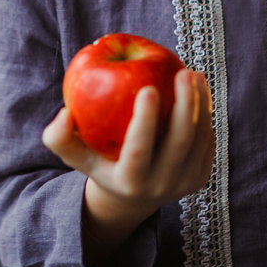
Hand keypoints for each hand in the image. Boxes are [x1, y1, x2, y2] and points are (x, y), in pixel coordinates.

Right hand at [43, 68, 214, 263]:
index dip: (146, 120)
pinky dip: (205, 112)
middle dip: (185, 105)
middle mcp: (161, 187)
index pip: (140, 150)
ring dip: (200, 103)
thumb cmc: (98, 161)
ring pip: (199, 139)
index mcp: (130, 182)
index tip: (149, 87)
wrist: (132, 195)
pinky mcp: (201, 177)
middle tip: (181, 71)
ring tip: (192, 73)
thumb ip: (59, 136)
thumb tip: (64, 113)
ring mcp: (185, 184)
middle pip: (180, 143)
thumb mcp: (74, 154)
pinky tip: (199, 86)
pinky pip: (207, 140)